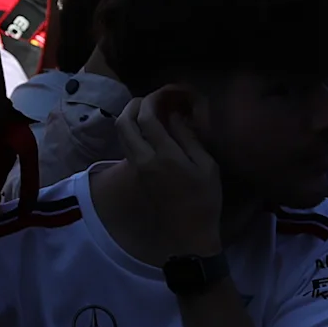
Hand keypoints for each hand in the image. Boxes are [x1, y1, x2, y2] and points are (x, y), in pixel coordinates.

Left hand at [93, 93, 226, 261]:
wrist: (188, 233)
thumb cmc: (204, 199)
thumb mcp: (207, 167)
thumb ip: (189, 138)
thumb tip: (175, 115)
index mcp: (164, 155)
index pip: (148, 117)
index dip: (154, 99)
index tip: (166, 93)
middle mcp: (143, 158)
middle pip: (124, 121)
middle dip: (134, 104)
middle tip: (150, 98)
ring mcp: (135, 166)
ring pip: (120, 132)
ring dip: (129, 116)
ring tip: (148, 111)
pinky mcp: (135, 173)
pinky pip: (125, 144)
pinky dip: (131, 130)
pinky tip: (147, 129)